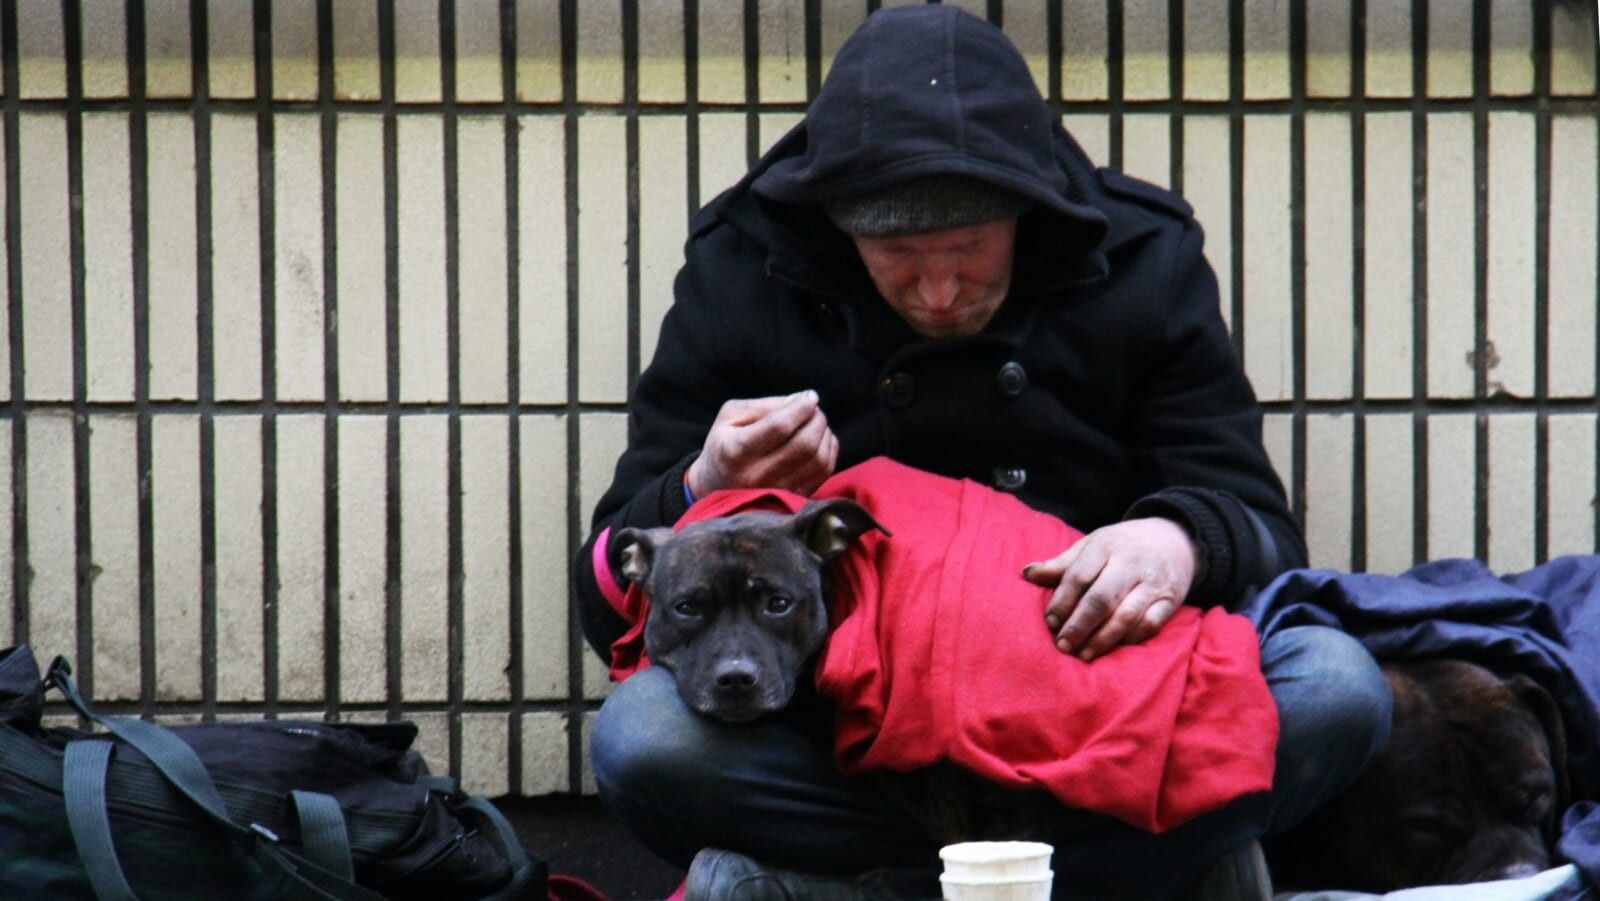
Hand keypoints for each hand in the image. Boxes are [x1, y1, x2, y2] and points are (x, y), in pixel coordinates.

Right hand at [686, 391, 839, 496]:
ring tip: (817, 423)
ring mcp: (776, 492)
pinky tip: (821, 440)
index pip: (780, 426)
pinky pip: (823, 473)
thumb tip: (803, 400)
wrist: (714, 487)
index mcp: (736, 451)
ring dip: (825, 434)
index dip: (801, 407)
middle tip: (814, 410)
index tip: (809, 397)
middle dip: (817, 419)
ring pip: (818, 460)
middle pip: (804, 444)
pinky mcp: (791, 499)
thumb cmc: (724, 444)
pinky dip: (829, 451)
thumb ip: (764, 406)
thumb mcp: (730, 416)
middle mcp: (756, 476)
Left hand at [1022, 518, 1197, 661]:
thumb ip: (1061, 564)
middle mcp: (1130, 563)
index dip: (1062, 602)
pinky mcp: (1170, 600)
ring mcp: (1153, 583)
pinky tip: (1114, 648)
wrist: (1175, 539)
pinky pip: (1151, 625)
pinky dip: (1131, 639)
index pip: (1078, 576)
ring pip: (1126, 615)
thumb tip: (1026, 574)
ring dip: (1102, 639)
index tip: (1050, 622)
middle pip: (1101, 598)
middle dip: (1079, 625)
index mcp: (1105, 546)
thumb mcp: (1092, 546)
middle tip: (1063, 645)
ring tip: (1084, 655)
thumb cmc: (1122, 546)